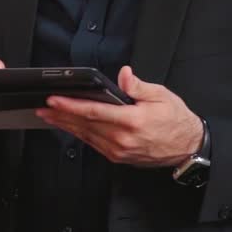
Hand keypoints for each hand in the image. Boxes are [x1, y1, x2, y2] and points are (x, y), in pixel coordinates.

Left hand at [34, 66, 202, 167]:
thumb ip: (138, 86)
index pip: (94, 111)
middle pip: (85, 125)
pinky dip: (79, 135)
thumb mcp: (161, 96)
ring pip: (86, 136)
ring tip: (49, 116)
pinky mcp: (119, 156)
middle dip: (61, 115)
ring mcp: (120, 150)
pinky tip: (69, 127)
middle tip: (43, 107)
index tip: (55, 100)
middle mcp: (123, 138)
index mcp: (132, 121)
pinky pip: (94, 144)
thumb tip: (123, 75)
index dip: (71, 106)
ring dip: (65, 125)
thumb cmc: (176, 120)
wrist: (188, 146)